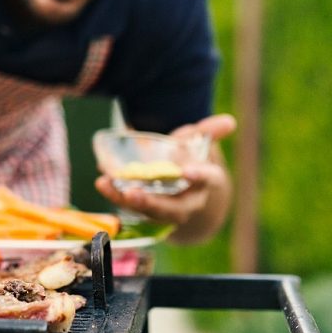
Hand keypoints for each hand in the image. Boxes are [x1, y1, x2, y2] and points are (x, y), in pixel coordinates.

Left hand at [94, 114, 235, 242]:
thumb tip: (229, 121)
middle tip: (133, 193)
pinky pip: (132, 206)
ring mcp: (167, 210)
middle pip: (172, 208)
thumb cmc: (192, 161)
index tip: (187, 171)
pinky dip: (116, 194)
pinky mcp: (147, 210)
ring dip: (125, 200)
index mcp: (206, 182)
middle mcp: (188, 201)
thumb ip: (209, 132)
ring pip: (148, 211)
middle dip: (152, 203)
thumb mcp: (200, 144)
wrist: (187, 190)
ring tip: (105, 184)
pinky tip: (102, 182)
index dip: (199, 175)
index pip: (208, 179)